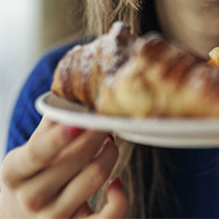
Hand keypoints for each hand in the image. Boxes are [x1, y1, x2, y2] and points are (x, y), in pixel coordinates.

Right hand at [0, 118, 126, 217]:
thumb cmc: (29, 179)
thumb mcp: (26, 155)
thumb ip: (48, 127)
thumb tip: (72, 95)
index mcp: (14, 172)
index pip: (38, 152)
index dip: (60, 136)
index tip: (82, 121)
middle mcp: (31, 197)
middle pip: (76, 160)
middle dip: (97, 135)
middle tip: (106, 122)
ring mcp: (53, 217)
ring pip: (95, 178)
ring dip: (110, 154)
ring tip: (110, 143)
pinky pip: (108, 216)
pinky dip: (120, 198)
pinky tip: (117, 183)